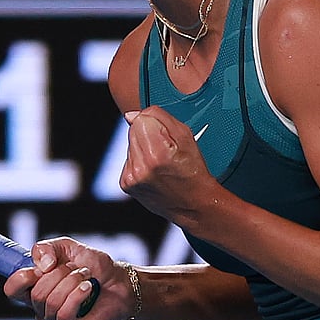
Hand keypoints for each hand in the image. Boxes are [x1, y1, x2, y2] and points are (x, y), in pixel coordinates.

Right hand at [2, 237, 129, 319]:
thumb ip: (47, 248)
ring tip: (87, 277)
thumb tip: (41, 267)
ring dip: (72, 283)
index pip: (12, 290)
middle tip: (77, 269)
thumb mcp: (67, 247)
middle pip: (35, 295)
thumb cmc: (94, 266)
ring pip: (50, 303)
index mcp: (35, 288)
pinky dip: (76, 297)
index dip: (22, 277)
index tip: (41, 267)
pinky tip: (88, 288)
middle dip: (60, 275)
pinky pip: (63, 316)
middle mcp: (41, 308)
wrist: (120, 280)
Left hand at [120, 106, 220, 225]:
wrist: (193, 204)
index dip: (155, 124)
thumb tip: (131, 115)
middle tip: (165, 150)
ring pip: (130, 145)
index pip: (141, 119)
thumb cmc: (192, 170)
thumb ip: (158, 117)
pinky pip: (128, 160)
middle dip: (147, 135)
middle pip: (133, 130)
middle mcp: (141, 166)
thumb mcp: (186, 136)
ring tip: (159, 162)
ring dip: (142, 149)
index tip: (167, 137)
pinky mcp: (126, 183)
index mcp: (157, 153)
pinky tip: (152, 171)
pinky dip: (139, 162)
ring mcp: (132, 177)